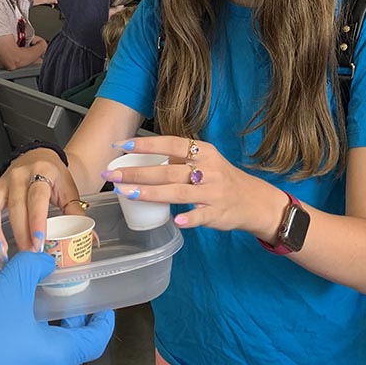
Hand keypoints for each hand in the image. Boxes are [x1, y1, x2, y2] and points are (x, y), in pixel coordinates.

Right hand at [0, 148, 77, 256]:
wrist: (41, 158)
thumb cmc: (55, 178)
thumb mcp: (70, 191)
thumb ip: (76, 214)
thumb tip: (90, 238)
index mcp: (42, 172)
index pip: (37, 198)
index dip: (36, 221)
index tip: (38, 242)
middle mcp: (18, 176)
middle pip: (15, 206)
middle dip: (19, 232)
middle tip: (26, 254)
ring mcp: (1, 183)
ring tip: (2, 251)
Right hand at [0, 251, 113, 364]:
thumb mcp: (6, 290)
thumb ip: (30, 267)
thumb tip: (42, 259)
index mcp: (56, 358)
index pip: (94, 341)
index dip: (102, 320)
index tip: (101, 305)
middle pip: (68, 350)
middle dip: (66, 323)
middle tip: (58, 298)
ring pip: (41, 362)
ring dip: (41, 337)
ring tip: (25, 312)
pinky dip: (19, 354)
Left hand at [105, 136, 281, 236]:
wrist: (254, 200)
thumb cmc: (221, 178)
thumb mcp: (206, 160)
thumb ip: (180, 158)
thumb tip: (142, 154)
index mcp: (204, 152)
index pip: (171, 144)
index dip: (146, 144)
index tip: (121, 145)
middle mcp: (208, 169)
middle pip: (168, 171)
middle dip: (137, 173)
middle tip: (111, 175)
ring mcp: (213, 192)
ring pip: (179, 192)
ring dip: (151, 193)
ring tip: (127, 193)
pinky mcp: (218, 213)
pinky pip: (201, 215)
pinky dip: (189, 218)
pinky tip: (176, 221)